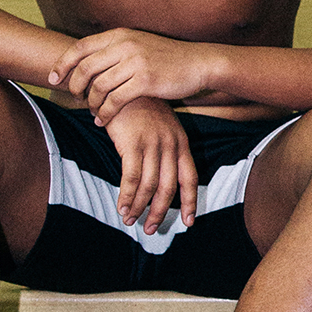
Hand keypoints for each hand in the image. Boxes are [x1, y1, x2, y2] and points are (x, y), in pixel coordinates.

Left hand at [47, 29, 220, 123]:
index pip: (81, 47)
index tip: (52, 78)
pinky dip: (104, 113)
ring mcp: (135, 62)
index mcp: (120, 35)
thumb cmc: (167, 58)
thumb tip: (89, 63)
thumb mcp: (139, 45)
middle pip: (85, 68)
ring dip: (90, 103)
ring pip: (98, 86)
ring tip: (91, 112)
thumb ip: (116, 50)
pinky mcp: (145, 81)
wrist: (198, 63)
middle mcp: (124, 45)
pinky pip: (114, 100)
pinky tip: (103, 121)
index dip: (63, 64)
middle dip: (74, 87)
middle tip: (74, 99)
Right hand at [104, 97, 198, 232]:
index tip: (189, 221)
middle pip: (169, 188)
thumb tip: (161, 178)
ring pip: (150, 187)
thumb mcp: (160, 126)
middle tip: (151, 229)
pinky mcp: (132, 144)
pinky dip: (127, 196)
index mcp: (180, 142)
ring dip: (139, 207)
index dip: (190, 201)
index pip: (190, 177)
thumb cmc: (138, 107)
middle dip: (161, 212)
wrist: (121, 82)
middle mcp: (170, 144)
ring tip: (131, 220)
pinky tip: (121, 206)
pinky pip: (132, 178)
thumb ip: (164, 149)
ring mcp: (152, 144)